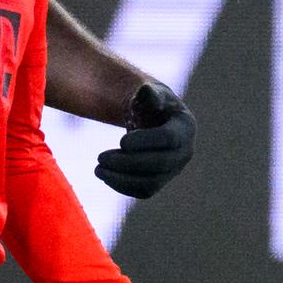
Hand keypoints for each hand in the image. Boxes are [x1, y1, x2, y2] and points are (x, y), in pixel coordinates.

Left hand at [95, 80, 196, 199]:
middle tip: (100, 157)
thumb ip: (150, 92)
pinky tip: (105, 176)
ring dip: (122, 179)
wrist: (151, 117)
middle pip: (159, 164)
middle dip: (128, 163)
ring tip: (98, 169)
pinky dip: (122, 186)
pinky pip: (143, 191)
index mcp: (185, 127)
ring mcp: (174, 170)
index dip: (145, 142)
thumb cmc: (149, 102)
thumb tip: (151, 95)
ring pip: (151, 183)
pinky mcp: (160, 181)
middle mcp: (184, 152)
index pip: (169, 139)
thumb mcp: (150, 92)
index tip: (121, 141)